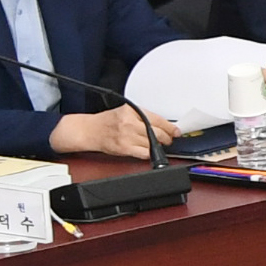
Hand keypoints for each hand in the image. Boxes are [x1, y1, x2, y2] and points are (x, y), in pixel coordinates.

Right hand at [50, 105, 171, 159]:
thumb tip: (165, 125)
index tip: (177, 131)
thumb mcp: (125, 112)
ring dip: (157, 146)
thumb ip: (143, 116)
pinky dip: (148, 153)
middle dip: (167, 138)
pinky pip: (144, 153)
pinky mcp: (124, 148)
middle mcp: (129, 123)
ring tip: (153, 144)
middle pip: (158, 133)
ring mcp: (127, 136)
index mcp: (131, 111)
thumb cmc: (107, 121)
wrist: (89, 130)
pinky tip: (146, 150)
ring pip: (153, 144)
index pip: (158, 120)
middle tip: (168, 140)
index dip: (171, 128)